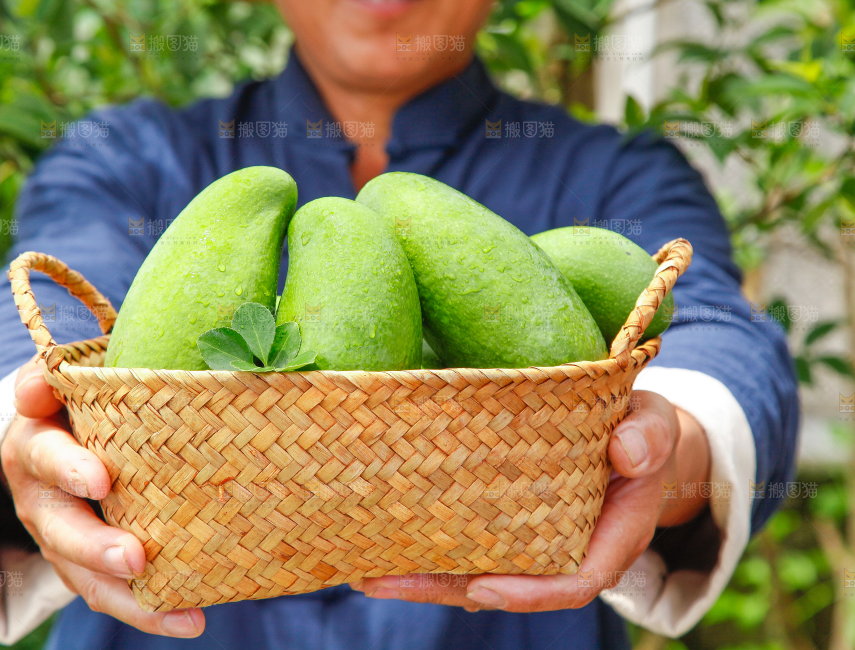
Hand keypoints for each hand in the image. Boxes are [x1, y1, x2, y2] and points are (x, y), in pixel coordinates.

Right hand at [0, 356, 205, 637]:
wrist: (60, 438)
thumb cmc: (78, 401)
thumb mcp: (63, 380)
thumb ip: (52, 376)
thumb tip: (36, 386)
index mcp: (35, 445)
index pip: (46, 456)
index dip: (70, 469)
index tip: (101, 479)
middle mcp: (42, 500)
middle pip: (62, 530)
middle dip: (97, 547)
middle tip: (134, 557)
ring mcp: (64, 540)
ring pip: (87, 578)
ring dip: (131, 598)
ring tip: (180, 612)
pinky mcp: (88, 567)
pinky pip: (114, 595)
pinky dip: (151, 612)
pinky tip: (191, 619)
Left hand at [353, 390, 710, 611]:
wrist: (630, 436)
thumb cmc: (641, 430)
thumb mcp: (654, 424)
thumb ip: (648, 437)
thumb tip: (626, 450)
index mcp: (607, 538)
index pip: (571, 582)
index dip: (527, 592)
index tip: (482, 589)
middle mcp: (563, 550)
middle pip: (502, 585)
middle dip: (442, 588)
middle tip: (380, 580)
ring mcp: (531, 542)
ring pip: (474, 571)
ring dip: (419, 575)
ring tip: (362, 570)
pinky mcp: (506, 524)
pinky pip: (466, 544)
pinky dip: (424, 548)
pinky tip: (377, 540)